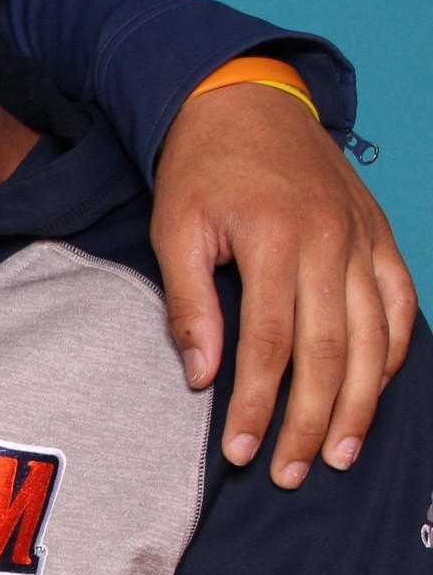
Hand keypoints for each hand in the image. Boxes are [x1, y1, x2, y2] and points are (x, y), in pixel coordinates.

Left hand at [154, 83, 415, 486]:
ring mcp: (364, 238)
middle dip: (313, 421)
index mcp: (276, 238)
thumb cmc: (202, 169)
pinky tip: (375, 391)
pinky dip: (394, 351)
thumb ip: (189, 305)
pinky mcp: (380, 235)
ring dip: (361, 401)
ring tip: (341, 453)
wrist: (246, 100)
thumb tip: (202, 376)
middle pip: (331, 351)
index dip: (259, 405)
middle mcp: (331, 241)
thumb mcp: (174, 230)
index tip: (242, 453)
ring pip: (376, 335)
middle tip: (294, 474)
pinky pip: (401, 302)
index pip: (271, 344)